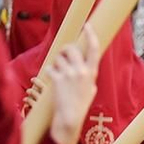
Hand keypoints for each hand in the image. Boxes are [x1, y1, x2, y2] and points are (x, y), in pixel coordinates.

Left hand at [45, 27, 101, 143]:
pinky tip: (53, 80)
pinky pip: (51, 68)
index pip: (94, 49)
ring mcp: (69, 74)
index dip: (91, 35)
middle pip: (72, 49)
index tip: (87, 26)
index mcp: (92, 72)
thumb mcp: (91, 89)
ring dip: (56, 63)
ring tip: (58, 73)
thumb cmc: (81, 105)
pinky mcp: (58, 78)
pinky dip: (50, 72)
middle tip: (63, 54)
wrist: (70, 117)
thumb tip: (86, 65)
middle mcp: (82, 71)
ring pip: (59, 58)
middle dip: (65, 49)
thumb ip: (89, 76)